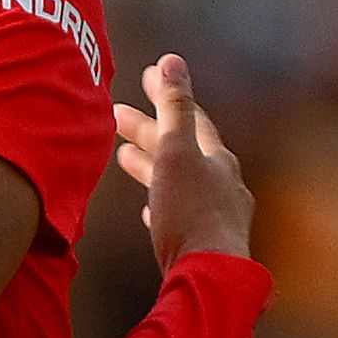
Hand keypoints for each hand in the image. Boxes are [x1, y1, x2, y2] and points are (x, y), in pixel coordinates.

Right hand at [114, 54, 253, 273]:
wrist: (209, 275)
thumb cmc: (191, 212)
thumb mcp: (176, 153)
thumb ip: (173, 108)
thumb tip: (172, 62)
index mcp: (216, 159)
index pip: (190, 117)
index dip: (167, 95)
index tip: (145, 75)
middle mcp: (221, 183)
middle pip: (181, 148)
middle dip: (149, 130)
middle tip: (117, 115)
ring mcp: (214, 214)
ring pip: (178, 180)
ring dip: (151, 164)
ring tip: (123, 156)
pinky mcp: (203, 242)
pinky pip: (179, 212)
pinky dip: (161, 201)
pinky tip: (149, 210)